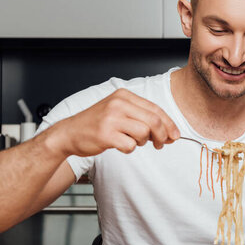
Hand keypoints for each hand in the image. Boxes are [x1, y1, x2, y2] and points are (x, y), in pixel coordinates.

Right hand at [52, 88, 179, 156]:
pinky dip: (129, 149)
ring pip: (144, 132)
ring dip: (143, 142)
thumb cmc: (97, 123)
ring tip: (134, 142)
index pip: (155, 109)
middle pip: (154, 120)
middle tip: (160, 144)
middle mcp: (118, 103)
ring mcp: (111, 118)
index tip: (175, 135)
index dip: (169, 124)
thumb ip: (142, 116)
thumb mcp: (119, 111)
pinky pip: (130, 145)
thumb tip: (168, 131)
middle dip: (162, 135)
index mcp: (123, 95)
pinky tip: (121, 145)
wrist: (70, 133)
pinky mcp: (105, 134)